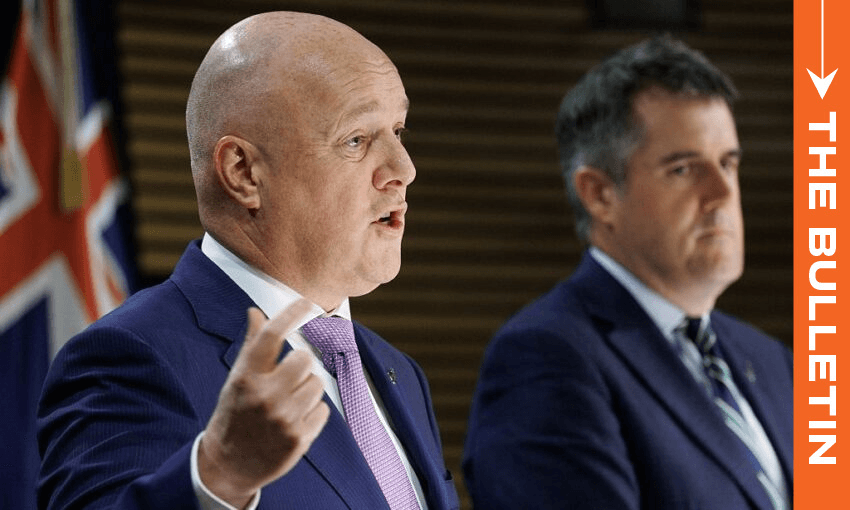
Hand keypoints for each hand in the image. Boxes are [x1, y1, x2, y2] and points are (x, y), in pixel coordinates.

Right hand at [198, 300, 330, 508]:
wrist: (227, 465)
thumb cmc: (235, 413)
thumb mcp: (237, 379)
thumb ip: (252, 346)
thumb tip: (256, 312)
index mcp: (245, 377)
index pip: (271, 335)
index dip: (291, 313)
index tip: (305, 302)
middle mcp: (264, 396)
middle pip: (304, 359)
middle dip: (299, 366)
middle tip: (287, 379)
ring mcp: (282, 419)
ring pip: (317, 384)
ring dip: (307, 391)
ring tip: (287, 404)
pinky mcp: (298, 439)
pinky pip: (323, 410)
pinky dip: (313, 413)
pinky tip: (293, 422)